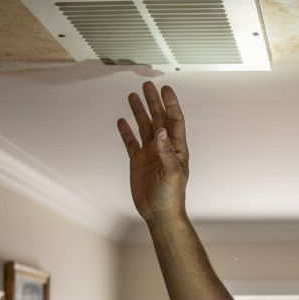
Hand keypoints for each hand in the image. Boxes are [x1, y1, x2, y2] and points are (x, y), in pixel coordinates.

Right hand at [116, 81, 189, 223]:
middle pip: (158, 119)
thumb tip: (160, 132)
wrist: (158, 213)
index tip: (165, 89)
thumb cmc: (171, 195)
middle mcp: (163, 147)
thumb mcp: (171, 173)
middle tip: (147, 86)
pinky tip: (122, 121)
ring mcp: (149, 153)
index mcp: (176, 148)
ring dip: (138, 112)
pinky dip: (126, 131)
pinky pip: (131, 142)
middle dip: (153, 102)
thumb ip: (165, 152)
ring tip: (132, 96)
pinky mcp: (137, 162)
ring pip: (143, 127)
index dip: (170, 104)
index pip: (174, 121)